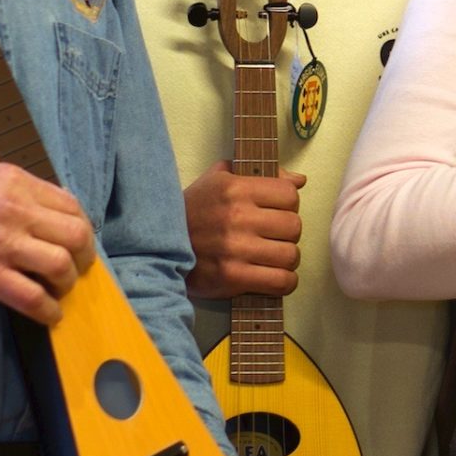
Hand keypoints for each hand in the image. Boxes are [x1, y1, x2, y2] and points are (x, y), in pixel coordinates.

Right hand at [0, 163, 95, 324]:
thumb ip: (20, 191)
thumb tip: (57, 205)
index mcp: (16, 184)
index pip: (70, 206)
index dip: (81, 226)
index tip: (78, 240)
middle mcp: (15, 212)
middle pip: (75, 235)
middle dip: (84, 255)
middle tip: (78, 267)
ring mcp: (2, 245)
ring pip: (60, 265)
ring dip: (67, 282)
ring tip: (59, 289)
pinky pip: (32, 297)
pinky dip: (48, 310)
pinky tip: (49, 314)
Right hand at [183, 163, 304, 299]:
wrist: (157, 248)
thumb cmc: (192, 212)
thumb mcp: (217, 180)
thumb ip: (258, 174)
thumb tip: (299, 180)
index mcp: (234, 188)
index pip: (289, 194)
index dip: (288, 205)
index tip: (277, 212)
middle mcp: (236, 216)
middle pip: (294, 225)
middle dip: (288, 234)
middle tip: (275, 238)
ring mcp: (234, 248)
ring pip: (291, 254)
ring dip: (286, 259)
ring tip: (272, 258)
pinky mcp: (231, 276)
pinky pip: (280, 281)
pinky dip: (284, 282)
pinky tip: (273, 277)